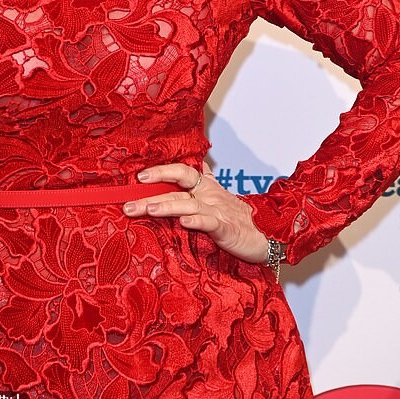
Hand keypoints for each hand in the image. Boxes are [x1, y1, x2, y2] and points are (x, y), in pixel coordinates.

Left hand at [123, 161, 268, 263]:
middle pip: (178, 186)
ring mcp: (217, 211)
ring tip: (149, 208)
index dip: (162, 171)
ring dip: (167, 205)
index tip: (140, 176)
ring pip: (188, 204)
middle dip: (152, 190)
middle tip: (129, 200)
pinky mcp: (226, 229)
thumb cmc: (241, 218)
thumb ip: (206, 180)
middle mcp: (209, 196)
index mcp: (206, 188)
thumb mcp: (220, 196)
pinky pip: (210, 222)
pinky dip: (196, 221)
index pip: (182, 172)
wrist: (270, 234)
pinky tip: (183, 222)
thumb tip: (198, 164)